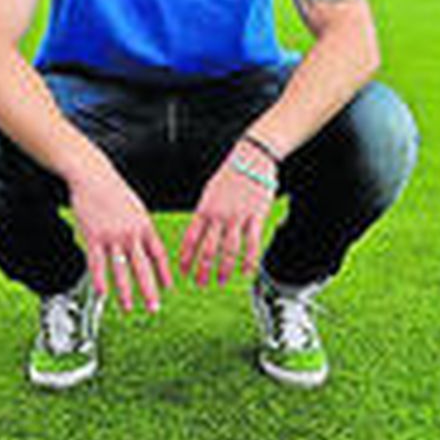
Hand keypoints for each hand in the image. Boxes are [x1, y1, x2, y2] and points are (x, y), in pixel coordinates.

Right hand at [67, 159, 172, 312]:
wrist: (93, 176)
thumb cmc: (114, 191)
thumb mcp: (137, 208)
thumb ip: (143, 228)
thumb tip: (150, 247)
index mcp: (145, 226)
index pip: (158, 254)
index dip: (164, 273)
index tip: (168, 288)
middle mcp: (131, 233)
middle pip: (143, 267)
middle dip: (150, 290)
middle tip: (154, 308)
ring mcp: (112, 236)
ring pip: (121, 269)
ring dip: (126, 291)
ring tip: (128, 307)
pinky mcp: (93, 236)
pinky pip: (97, 262)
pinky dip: (100, 279)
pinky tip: (102, 293)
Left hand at [178, 146, 276, 289]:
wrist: (252, 157)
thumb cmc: (230, 173)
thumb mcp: (209, 191)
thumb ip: (204, 212)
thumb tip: (197, 231)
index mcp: (204, 209)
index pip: (191, 238)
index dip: (186, 257)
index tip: (183, 271)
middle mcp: (219, 215)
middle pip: (208, 249)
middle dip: (202, 269)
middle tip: (200, 283)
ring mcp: (238, 216)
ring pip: (229, 250)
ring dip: (223, 269)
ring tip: (220, 281)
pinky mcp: (256, 216)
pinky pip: (252, 243)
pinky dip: (249, 261)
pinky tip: (246, 272)